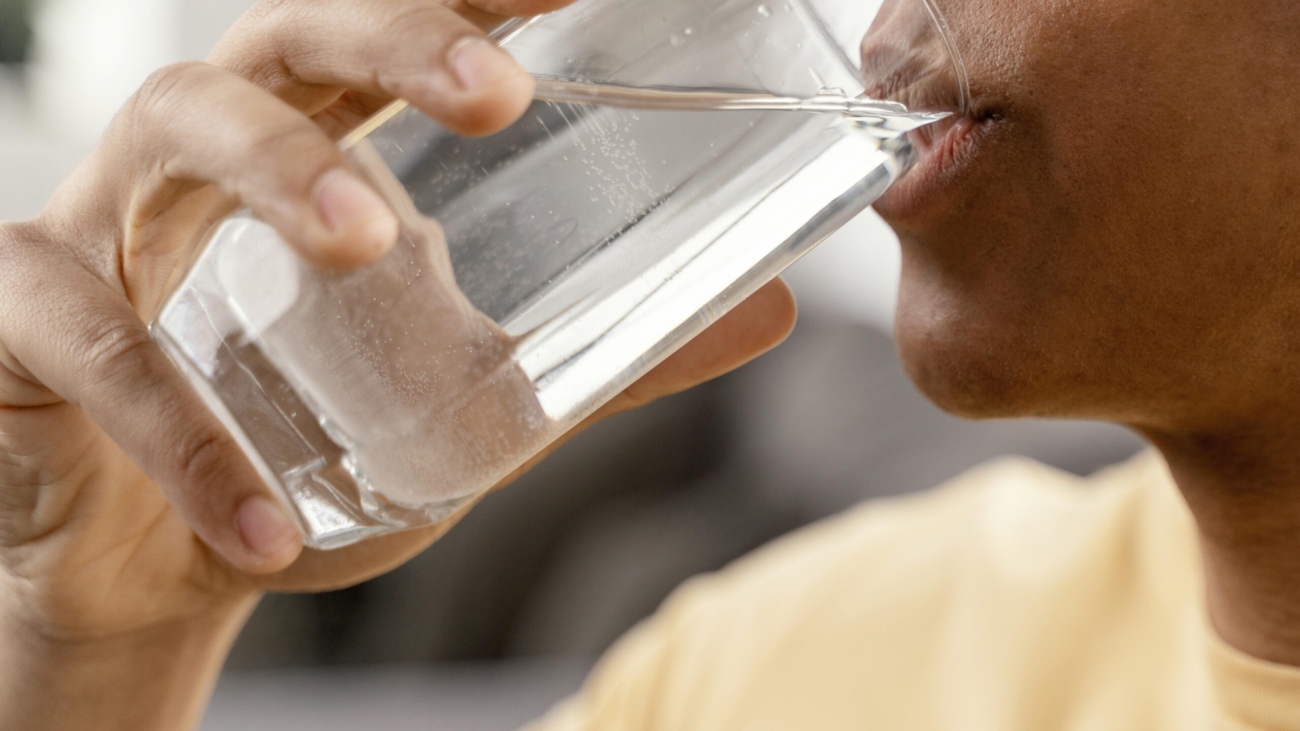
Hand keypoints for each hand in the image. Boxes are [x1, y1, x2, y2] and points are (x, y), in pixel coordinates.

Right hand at [0, 0, 795, 727]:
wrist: (165, 563)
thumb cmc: (315, 446)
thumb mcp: (477, 400)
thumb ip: (611, 358)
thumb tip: (771, 309)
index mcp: (324, 146)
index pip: (399, 33)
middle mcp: (213, 153)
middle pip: (288, 35)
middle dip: (392, 35)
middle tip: (497, 90)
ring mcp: (106, 221)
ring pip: (175, 133)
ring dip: (280, 174)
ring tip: (371, 247)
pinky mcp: (22, 321)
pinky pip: (88, 345)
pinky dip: (180, 435)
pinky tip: (266, 526)